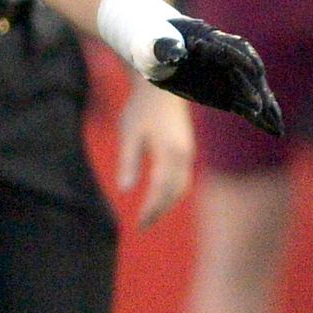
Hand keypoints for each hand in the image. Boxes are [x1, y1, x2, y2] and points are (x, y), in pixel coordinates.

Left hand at [112, 78, 197, 229]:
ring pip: (181, 187)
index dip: (151, 209)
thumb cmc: (141, 109)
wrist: (162, 87)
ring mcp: (187, 154)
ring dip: (167, 203)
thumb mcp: (129, 134)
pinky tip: (160, 197)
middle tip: (143, 225)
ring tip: (150, 215)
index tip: (139, 225)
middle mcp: (183, 156)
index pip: (161, 190)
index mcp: (169, 153)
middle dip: (159, 210)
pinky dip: (173, 192)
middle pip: (174, 192)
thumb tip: (125, 190)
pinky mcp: (186, 150)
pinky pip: (183, 178)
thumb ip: (129, 161)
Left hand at [147, 12, 286, 141]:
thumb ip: (165, 47)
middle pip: (250, 72)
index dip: (241, 60)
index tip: (252, 69)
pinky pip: (248, 105)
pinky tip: (275, 131)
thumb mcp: (155, 42)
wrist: (158, 49)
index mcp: (211, 38)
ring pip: (254, 90)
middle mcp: (228, 57)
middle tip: (260, 106)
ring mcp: (231, 75)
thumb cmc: (155, 43)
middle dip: (256, 88)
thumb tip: (175, 53)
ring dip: (266, 107)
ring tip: (277, 126)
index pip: (232, 49)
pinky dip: (261, 118)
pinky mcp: (229, 93)